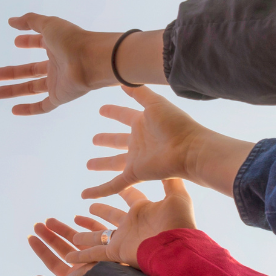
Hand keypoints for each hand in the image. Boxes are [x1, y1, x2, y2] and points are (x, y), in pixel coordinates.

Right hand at [0, 14, 118, 115]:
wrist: (92, 60)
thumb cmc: (72, 40)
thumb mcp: (49, 25)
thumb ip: (30, 21)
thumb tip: (11, 21)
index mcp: (56, 45)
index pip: (39, 43)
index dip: (28, 41)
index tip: (16, 41)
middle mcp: (56, 64)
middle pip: (29, 70)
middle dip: (11, 72)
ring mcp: (57, 82)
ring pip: (30, 88)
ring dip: (11, 91)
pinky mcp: (59, 97)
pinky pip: (42, 106)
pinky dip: (28, 109)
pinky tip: (13, 110)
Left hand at [27, 214, 105, 275]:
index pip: (54, 262)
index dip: (41, 250)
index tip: (30, 237)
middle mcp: (85, 267)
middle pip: (63, 248)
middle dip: (50, 236)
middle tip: (37, 224)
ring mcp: (96, 255)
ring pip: (77, 239)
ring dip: (61, 228)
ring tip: (48, 220)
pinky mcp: (108, 245)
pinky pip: (97, 232)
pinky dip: (88, 224)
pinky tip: (75, 217)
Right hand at [66, 181, 197, 266]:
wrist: (177, 249)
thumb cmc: (179, 223)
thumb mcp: (177, 196)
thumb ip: (172, 180)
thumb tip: (173, 158)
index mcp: (144, 209)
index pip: (130, 195)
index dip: (122, 189)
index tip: (114, 181)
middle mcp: (132, 224)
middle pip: (110, 215)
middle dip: (99, 210)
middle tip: (88, 203)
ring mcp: (123, 240)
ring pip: (98, 236)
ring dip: (85, 236)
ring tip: (72, 234)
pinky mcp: (115, 253)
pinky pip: (94, 255)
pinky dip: (81, 258)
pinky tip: (68, 259)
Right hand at [82, 86, 254, 199]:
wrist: (190, 149)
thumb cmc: (176, 124)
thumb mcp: (155, 103)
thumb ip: (139, 93)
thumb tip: (122, 81)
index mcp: (143, 123)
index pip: (123, 116)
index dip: (113, 112)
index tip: (101, 109)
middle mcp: (138, 141)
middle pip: (117, 141)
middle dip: (106, 140)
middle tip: (94, 139)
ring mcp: (136, 159)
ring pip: (114, 163)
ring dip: (102, 164)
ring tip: (89, 164)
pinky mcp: (135, 174)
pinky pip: (113, 185)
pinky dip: (98, 191)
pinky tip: (85, 194)